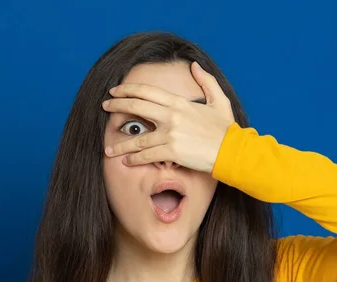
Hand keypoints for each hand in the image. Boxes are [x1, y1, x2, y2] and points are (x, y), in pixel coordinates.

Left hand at [102, 61, 235, 173]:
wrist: (233, 151)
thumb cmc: (226, 129)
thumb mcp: (219, 100)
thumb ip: (206, 81)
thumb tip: (195, 66)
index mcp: (179, 103)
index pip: (147, 91)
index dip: (128, 89)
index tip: (115, 91)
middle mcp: (172, 116)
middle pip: (136, 107)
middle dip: (117, 106)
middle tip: (104, 107)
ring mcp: (171, 134)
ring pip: (138, 138)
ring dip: (121, 143)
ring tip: (108, 148)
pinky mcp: (172, 152)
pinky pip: (147, 155)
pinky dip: (135, 159)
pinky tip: (126, 161)